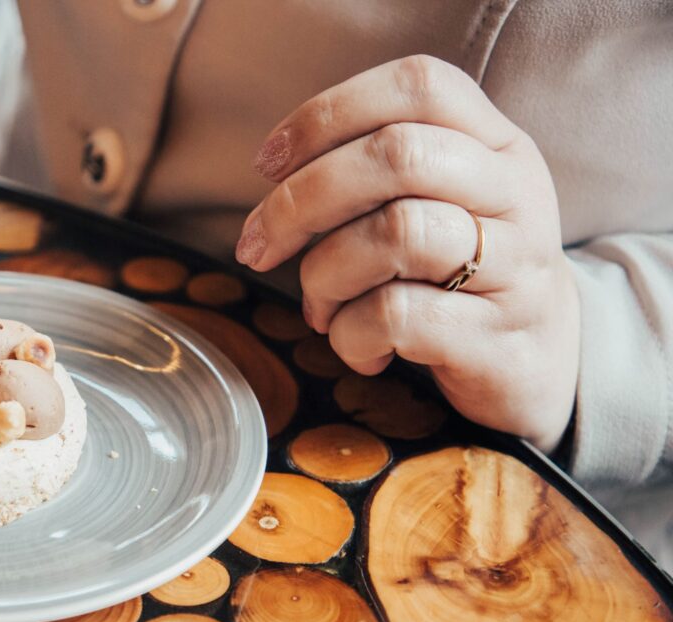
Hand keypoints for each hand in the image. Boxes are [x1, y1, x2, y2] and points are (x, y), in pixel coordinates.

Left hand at [236, 55, 578, 451]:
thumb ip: (372, 174)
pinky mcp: (498, 339)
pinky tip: (362, 349)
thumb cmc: (456, 276)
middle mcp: (515, 194)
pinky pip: (397, 317)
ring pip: (396, 234)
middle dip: (301, 201)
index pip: (418, 86)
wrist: (539, 360)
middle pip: (397, 155)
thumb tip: (274, 178)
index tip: (266, 164)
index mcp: (495, 146)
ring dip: (324, 276)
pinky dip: (351, 335)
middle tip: (256, 247)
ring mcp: (517, 266)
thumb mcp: (433, 206)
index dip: (326, 116)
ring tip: (322, 310)